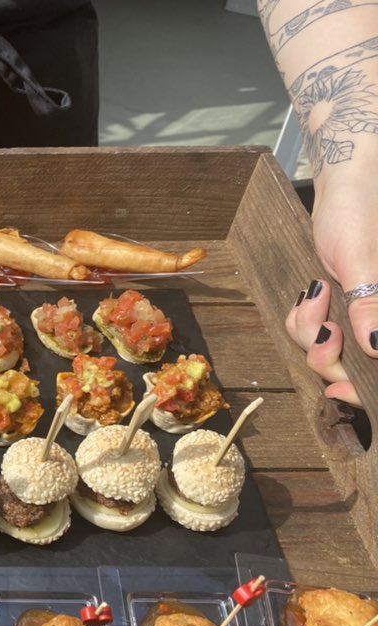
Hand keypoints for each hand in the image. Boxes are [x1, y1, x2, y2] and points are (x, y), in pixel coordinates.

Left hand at [285, 169, 377, 407]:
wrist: (343, 189)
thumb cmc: (360, 213)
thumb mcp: (361, 260)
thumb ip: (370, 304)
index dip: (362, 387)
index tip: (337, 390)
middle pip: (350, 367)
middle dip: (325, 352)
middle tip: (321, 327)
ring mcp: (360, 316)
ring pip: (325, 349)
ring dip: (309, 327)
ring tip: (315, 292)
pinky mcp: (339, 308)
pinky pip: (311, 330)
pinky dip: (302, 318)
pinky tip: (309, 295)